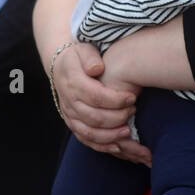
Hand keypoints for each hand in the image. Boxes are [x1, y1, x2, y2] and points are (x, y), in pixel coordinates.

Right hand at [51, 42, 151, 166]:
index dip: (116, 100)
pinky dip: (102, 146)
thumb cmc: (78, 58)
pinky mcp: (72, 124)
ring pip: (90, 132)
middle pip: (94, 117)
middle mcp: (69, 102)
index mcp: (73, 83)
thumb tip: (98, 69)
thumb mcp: (84, 49)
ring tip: (128, 131)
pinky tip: (118, 145)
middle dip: (117, 117)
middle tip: (134, 110)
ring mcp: (69, 115)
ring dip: (111, 135)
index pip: (96, 96)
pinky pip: (85, 140)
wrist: (61, 68)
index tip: (133, 97)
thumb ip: (90, 57)